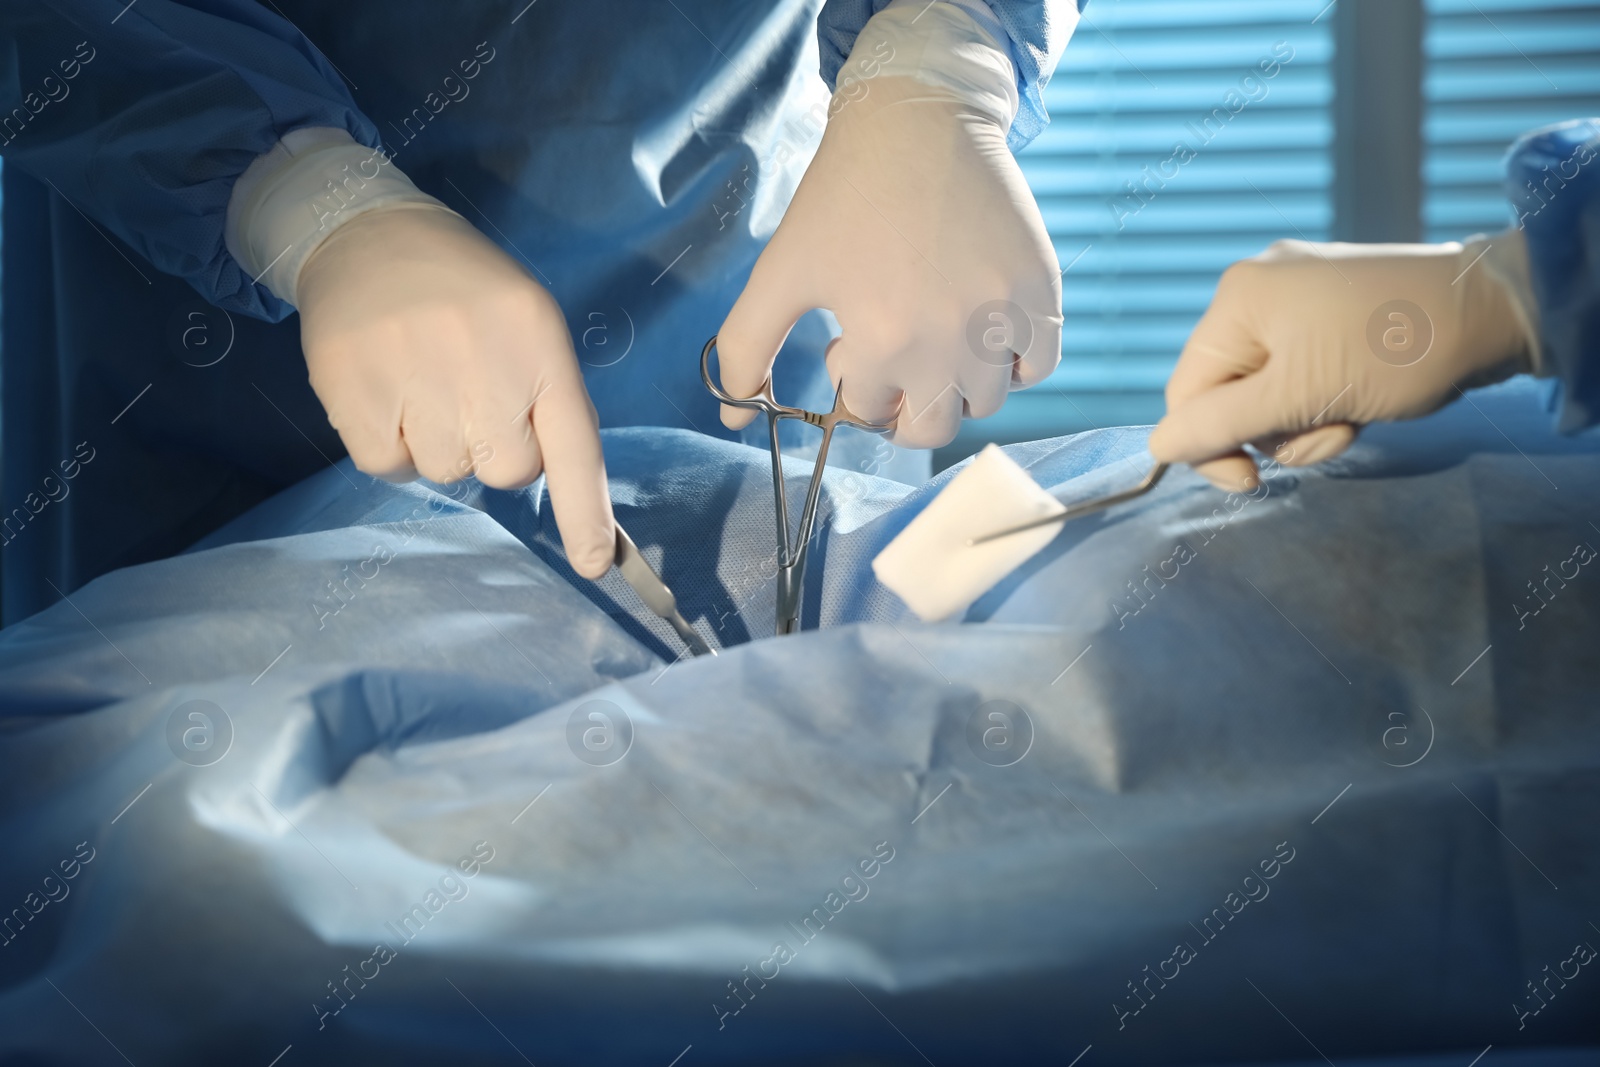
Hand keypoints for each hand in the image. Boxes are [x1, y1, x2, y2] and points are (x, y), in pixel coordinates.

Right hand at [295, 204, 614, 577]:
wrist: (366, 235)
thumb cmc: (463, 293)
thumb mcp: (527, 325)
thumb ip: (549, 399)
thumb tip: (563, 482)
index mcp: (538, 342)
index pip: (574, 444)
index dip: (585, 512)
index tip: (594, 565)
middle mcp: (484, 361)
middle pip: (507, 471)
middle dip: (494, 449)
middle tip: (469, 394)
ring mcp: (416, 375)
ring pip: (446, 472)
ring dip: (437, 443)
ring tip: (423, 381)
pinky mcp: (354, 389)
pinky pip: (388, 466)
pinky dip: (389, 444)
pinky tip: (388, 392)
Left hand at [716, 75, 1061, 447]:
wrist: (918, 120)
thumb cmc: (842, 196)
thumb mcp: (781, 271)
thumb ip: (746, 350)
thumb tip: (733, 417)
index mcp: (884, 339)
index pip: (869, 411)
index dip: (852, 381)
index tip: (848, 341)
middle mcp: (951, 338)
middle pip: (931, 427)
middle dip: (902, 404)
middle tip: (890, 353)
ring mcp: (1003, 316)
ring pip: (985, 402)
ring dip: (955, 385)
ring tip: (933, 333)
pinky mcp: (1040, 290)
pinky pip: (1038, 367)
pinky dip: (1013, 365)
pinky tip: (981, 331)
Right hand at [1147, 233, 1535, 489]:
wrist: (1495, 309)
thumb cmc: (1394, 350)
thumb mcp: (1301, 396)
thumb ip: (1223, 425)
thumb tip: (1160, 449)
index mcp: (1236, 300)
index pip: (1186, 393)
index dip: (1210, 446)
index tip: (1254, 484)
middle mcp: (1255, 289)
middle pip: (1225, 393)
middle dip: (1272, 430)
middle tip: (1330, 433)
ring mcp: (1294, 296)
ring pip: (1264, 391)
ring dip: (1301, 422)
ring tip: (1351, 414)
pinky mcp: (1328, 311)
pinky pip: (1297, 372)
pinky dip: (1320, 398)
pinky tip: (1358, 396)